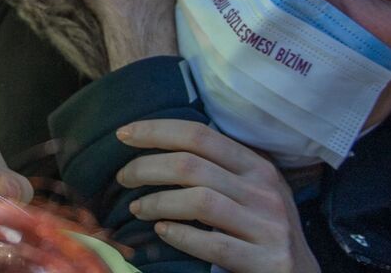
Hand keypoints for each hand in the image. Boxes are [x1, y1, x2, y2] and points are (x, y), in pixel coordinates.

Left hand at [116, 120, 319, 272]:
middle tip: (122, 178)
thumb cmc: (264, 228)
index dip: (158, 131)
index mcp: (257, 166)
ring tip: (137, 208)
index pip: (201, 135)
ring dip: (157, 202)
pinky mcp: (265, 260)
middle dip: (147, 167)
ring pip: (199, 201)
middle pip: (192, 165)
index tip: (124, 134)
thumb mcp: (253, 190)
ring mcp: (267, 226)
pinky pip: (213, 244)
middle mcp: (264, 190)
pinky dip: (181, 236)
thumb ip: (222, 169)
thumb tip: (164, 146)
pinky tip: (162, 232)